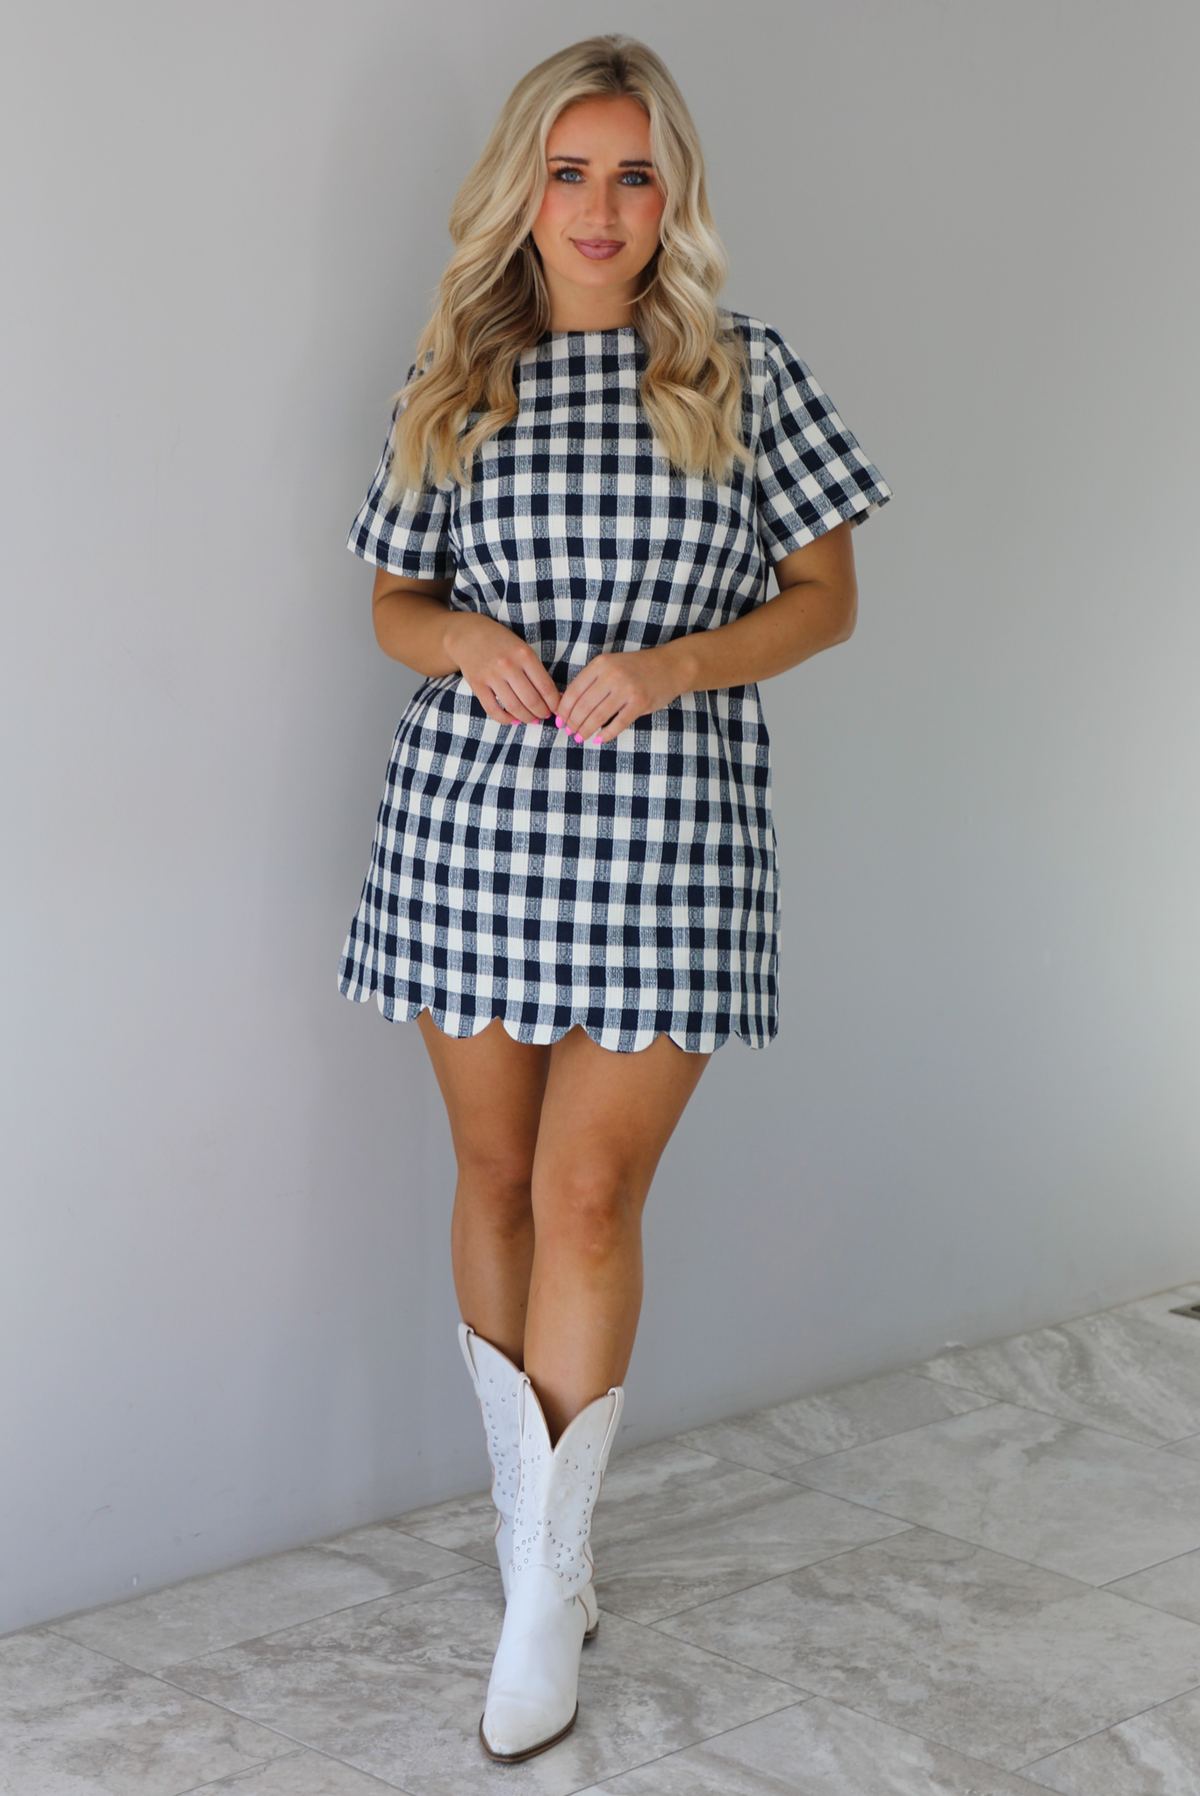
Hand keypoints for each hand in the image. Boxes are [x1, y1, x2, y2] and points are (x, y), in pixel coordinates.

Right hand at [445, 613, 560, 724]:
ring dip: (526, 718)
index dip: (554, 703)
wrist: (468, 634)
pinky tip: (513, 719)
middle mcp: (508, 665)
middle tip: (544, 715)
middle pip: (531, 700)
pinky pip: (493, 710)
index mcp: (524, 654)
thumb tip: (553, 695)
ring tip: (531, 718)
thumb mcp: (522, 648)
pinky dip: (506, 719)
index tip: (556, 708)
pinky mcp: (477, 685)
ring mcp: (491, 676)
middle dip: (542, 713)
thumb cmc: (500, 643)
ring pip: (514, 707)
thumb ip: (535, 670)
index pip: (545, 687)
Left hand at [556, 645, 687, 744]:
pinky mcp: (640, 703)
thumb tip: (566, 704)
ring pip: (598, 716)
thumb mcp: (611, 666)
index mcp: (601, 664)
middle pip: (583, 705)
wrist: (670, 666)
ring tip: (580, 738)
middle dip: (573, 722)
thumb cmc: (637, 669)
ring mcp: (627, 689)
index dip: (564, 709)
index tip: (559, 720)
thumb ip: (592, 681)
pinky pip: (618, 723)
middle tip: (569, 732)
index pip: (574, 690)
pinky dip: (606, 734)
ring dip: (585, 730)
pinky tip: (599, 738)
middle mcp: (612, 675)